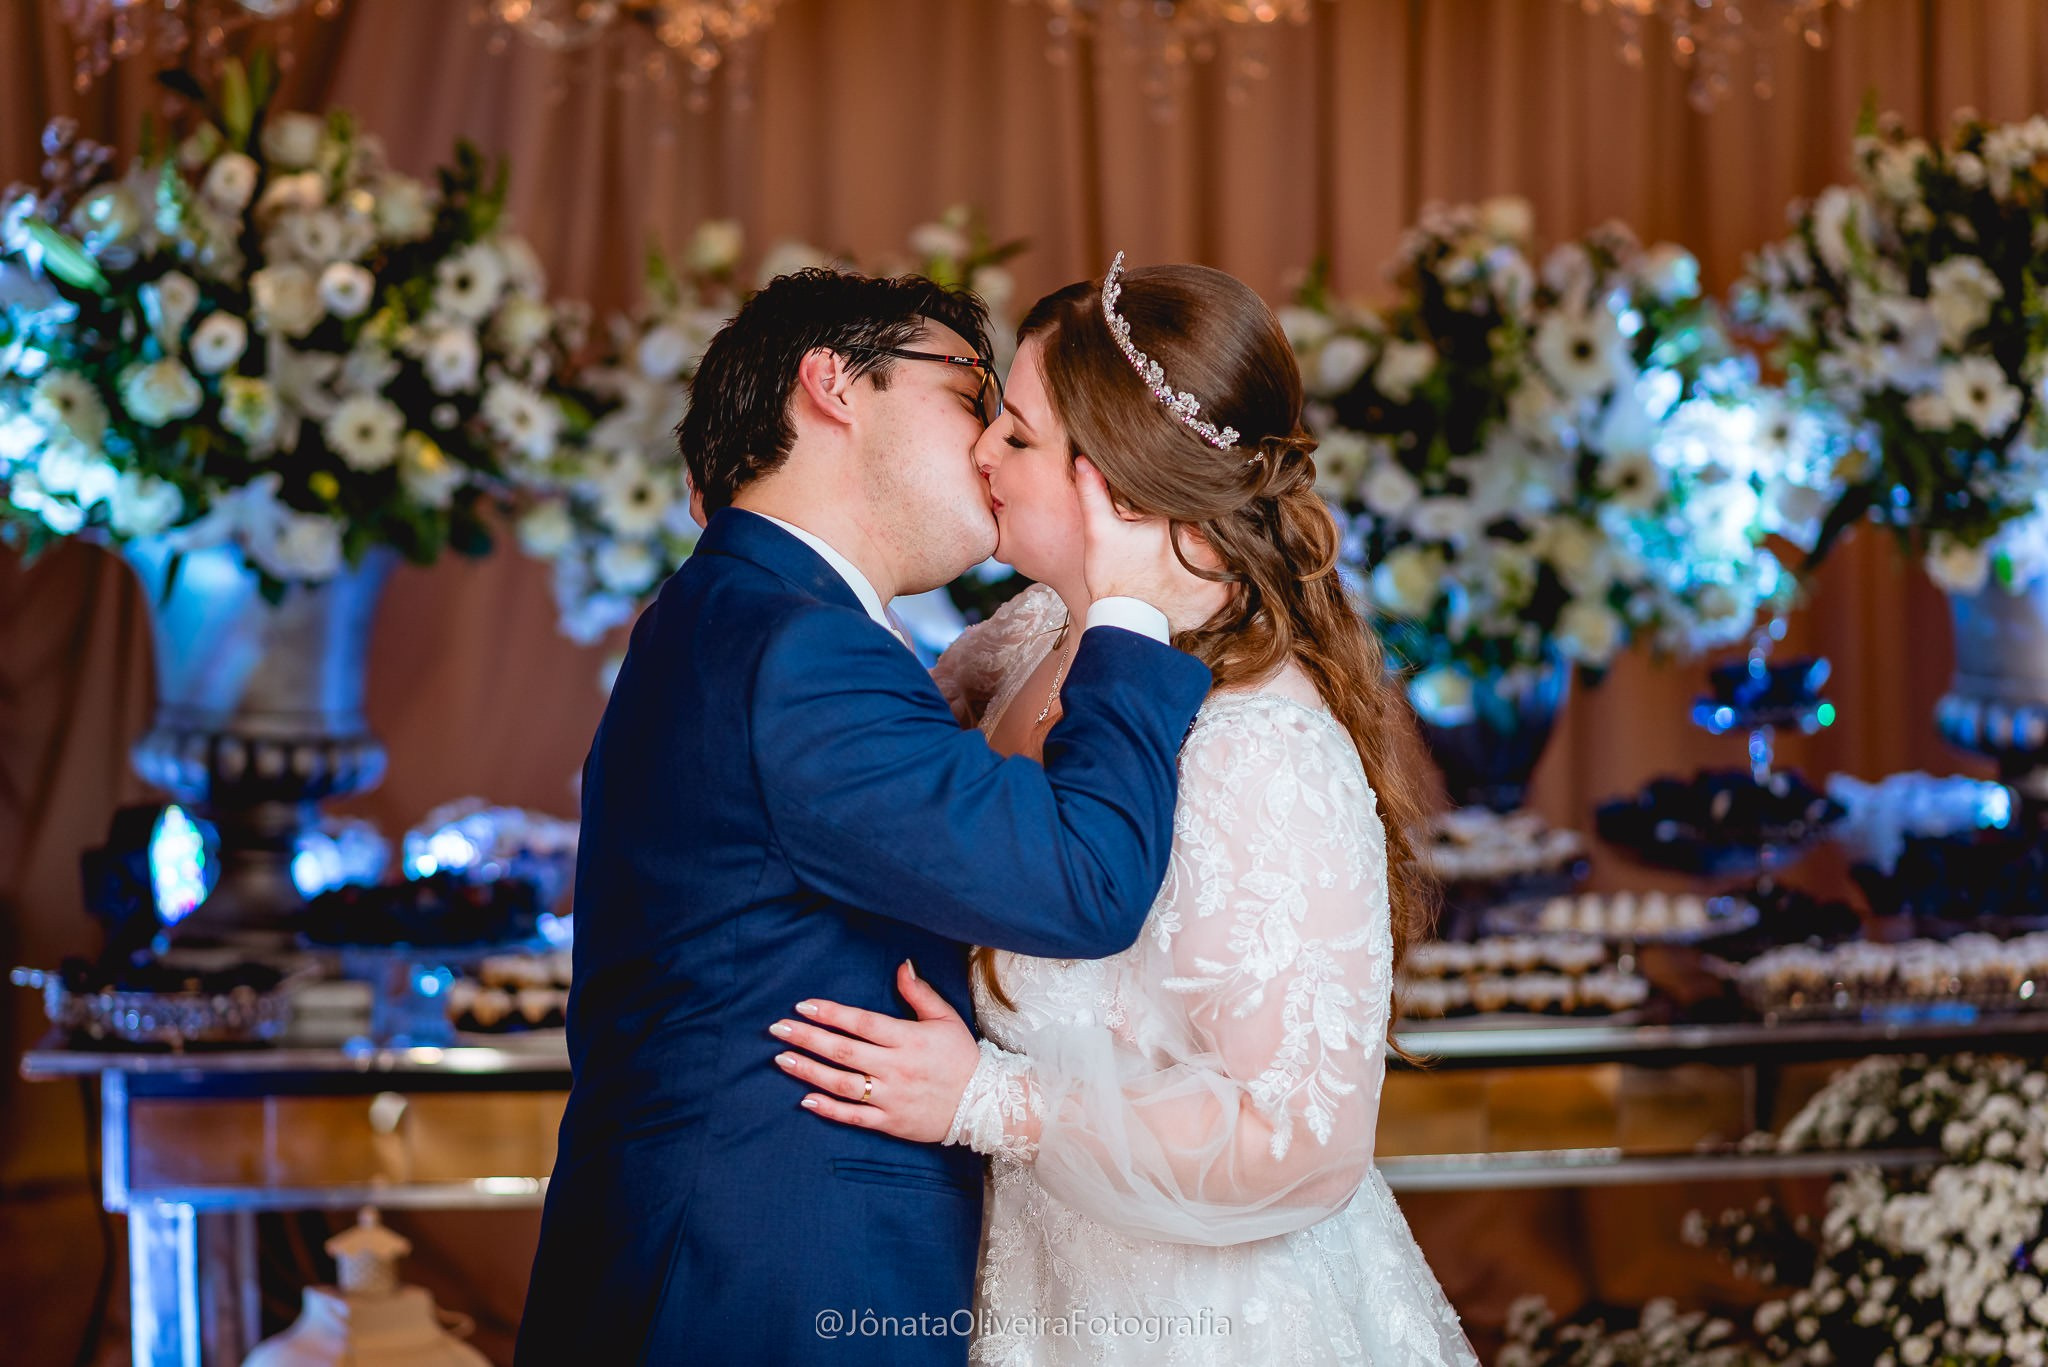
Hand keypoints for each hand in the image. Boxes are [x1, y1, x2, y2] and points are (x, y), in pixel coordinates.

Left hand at [770, 960, 980, 1142]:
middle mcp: (896, 1068)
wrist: (985, 1104)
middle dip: (808, 1038)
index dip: (831, 1014)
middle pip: (844, 1051)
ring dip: (809, 1071)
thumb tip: (901, 965)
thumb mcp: (946, 1018)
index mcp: (908, 1039)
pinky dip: (829, 1109)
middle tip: (778, 1029)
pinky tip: (805, 1099)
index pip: (862, 1023)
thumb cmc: (961, 1057)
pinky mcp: (890, 1122)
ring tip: (782, 1059)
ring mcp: (892, 1097)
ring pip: (842, 1084)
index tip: (802, 1006)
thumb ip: (919, 992)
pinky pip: (854, 1116)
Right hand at [1074, 457, 1219, 634]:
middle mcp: (1204, 549)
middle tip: (1205, 519)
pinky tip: (1212, 567)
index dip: (1202, 494)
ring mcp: (1217, 574)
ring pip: (1232, 547)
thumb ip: (1093, 494)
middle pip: (1223, 523)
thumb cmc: (1111, 578)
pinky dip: (1230, 570)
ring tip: (1211, 543)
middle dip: (1217, 518)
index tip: (1196, 495)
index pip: (1205, 499)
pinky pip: (1237, 575)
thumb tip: (1084, 460)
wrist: (1124, 626)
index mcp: (1178, 525)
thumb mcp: (1099, 533)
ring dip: (1226, 544)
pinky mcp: (1222, 596)